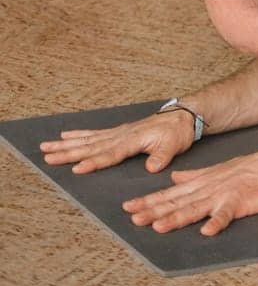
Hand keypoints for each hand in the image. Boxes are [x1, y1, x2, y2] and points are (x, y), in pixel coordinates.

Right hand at [39, 109, 196, 175]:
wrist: (183, 117)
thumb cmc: (177, 132)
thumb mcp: (174, 145)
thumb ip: (161, 157)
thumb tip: (151, 167)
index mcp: (133, 140)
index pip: (110, 153)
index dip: (94, 162)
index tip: (76, 168)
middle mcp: (121, 134)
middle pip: (91, 145)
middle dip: (68, 152)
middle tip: (46, 155)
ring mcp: (118, 132)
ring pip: (88, 139)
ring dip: (67, 144)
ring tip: (46, 147)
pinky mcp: (118, 132)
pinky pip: (95, 133)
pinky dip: (79, 134)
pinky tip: (65, 135)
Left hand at [122, 148, 257, 236]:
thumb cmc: (246, 171)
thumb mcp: (215, 171)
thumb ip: (193, 176)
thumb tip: (174, 178)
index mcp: (200, 183)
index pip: (170, 194)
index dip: (149, 200)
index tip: (128, 207)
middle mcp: (206, 189)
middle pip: (177, 202)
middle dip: (154, 211)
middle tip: (133, 219)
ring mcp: (221, 195)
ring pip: (195, 209)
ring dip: (177, 218)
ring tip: (159, 227)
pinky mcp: (238, 202)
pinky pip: (226, 214)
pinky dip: (217, 223)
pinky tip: (207, 231)